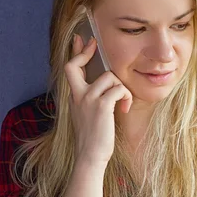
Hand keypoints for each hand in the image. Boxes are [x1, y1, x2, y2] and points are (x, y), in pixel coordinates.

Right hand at [64, 34, 132, 166]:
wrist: (90, 156)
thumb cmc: (93, 139)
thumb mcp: (86, 116)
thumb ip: (89, 100)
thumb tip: (103, 89)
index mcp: (74, 97)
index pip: (70, 69)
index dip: (76, 52)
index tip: (81, 40)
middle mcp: (78, 95)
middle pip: (75, 66)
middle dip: (86, 53)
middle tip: (95, 45)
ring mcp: (88, 99)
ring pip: (109, 77)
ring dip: (121, 88)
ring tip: (122, 103)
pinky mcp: (102, 105)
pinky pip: (119, 88)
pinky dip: (126, 96)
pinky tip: (124, 109)